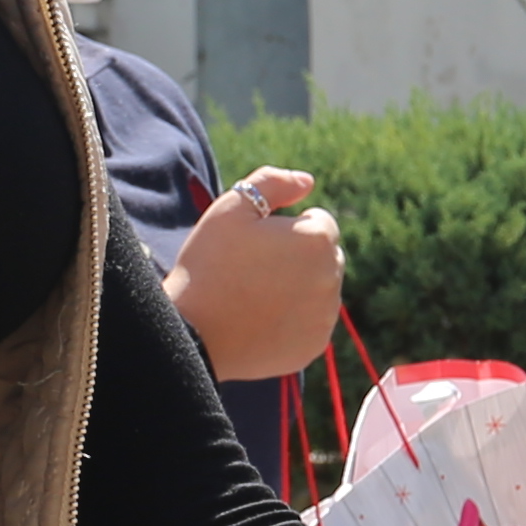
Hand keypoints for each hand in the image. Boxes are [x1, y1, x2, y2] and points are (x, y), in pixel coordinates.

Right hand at [164, 168, 342, 385]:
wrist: (192, 334)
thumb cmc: (209, 265)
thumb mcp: (232, 208)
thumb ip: (272, 183)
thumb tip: (307, 180)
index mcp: (318, 239)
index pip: (318, 222)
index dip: (286, 228)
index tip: (256, 244)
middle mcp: (332, 277)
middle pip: (324, 256)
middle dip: (298, 256)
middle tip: (253, 269)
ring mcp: (325, 315)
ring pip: (320, 290)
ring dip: (299, 287)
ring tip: (254, 295)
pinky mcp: (315, 344)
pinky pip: (312, 323)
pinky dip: (294, 319)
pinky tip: (260, 320)